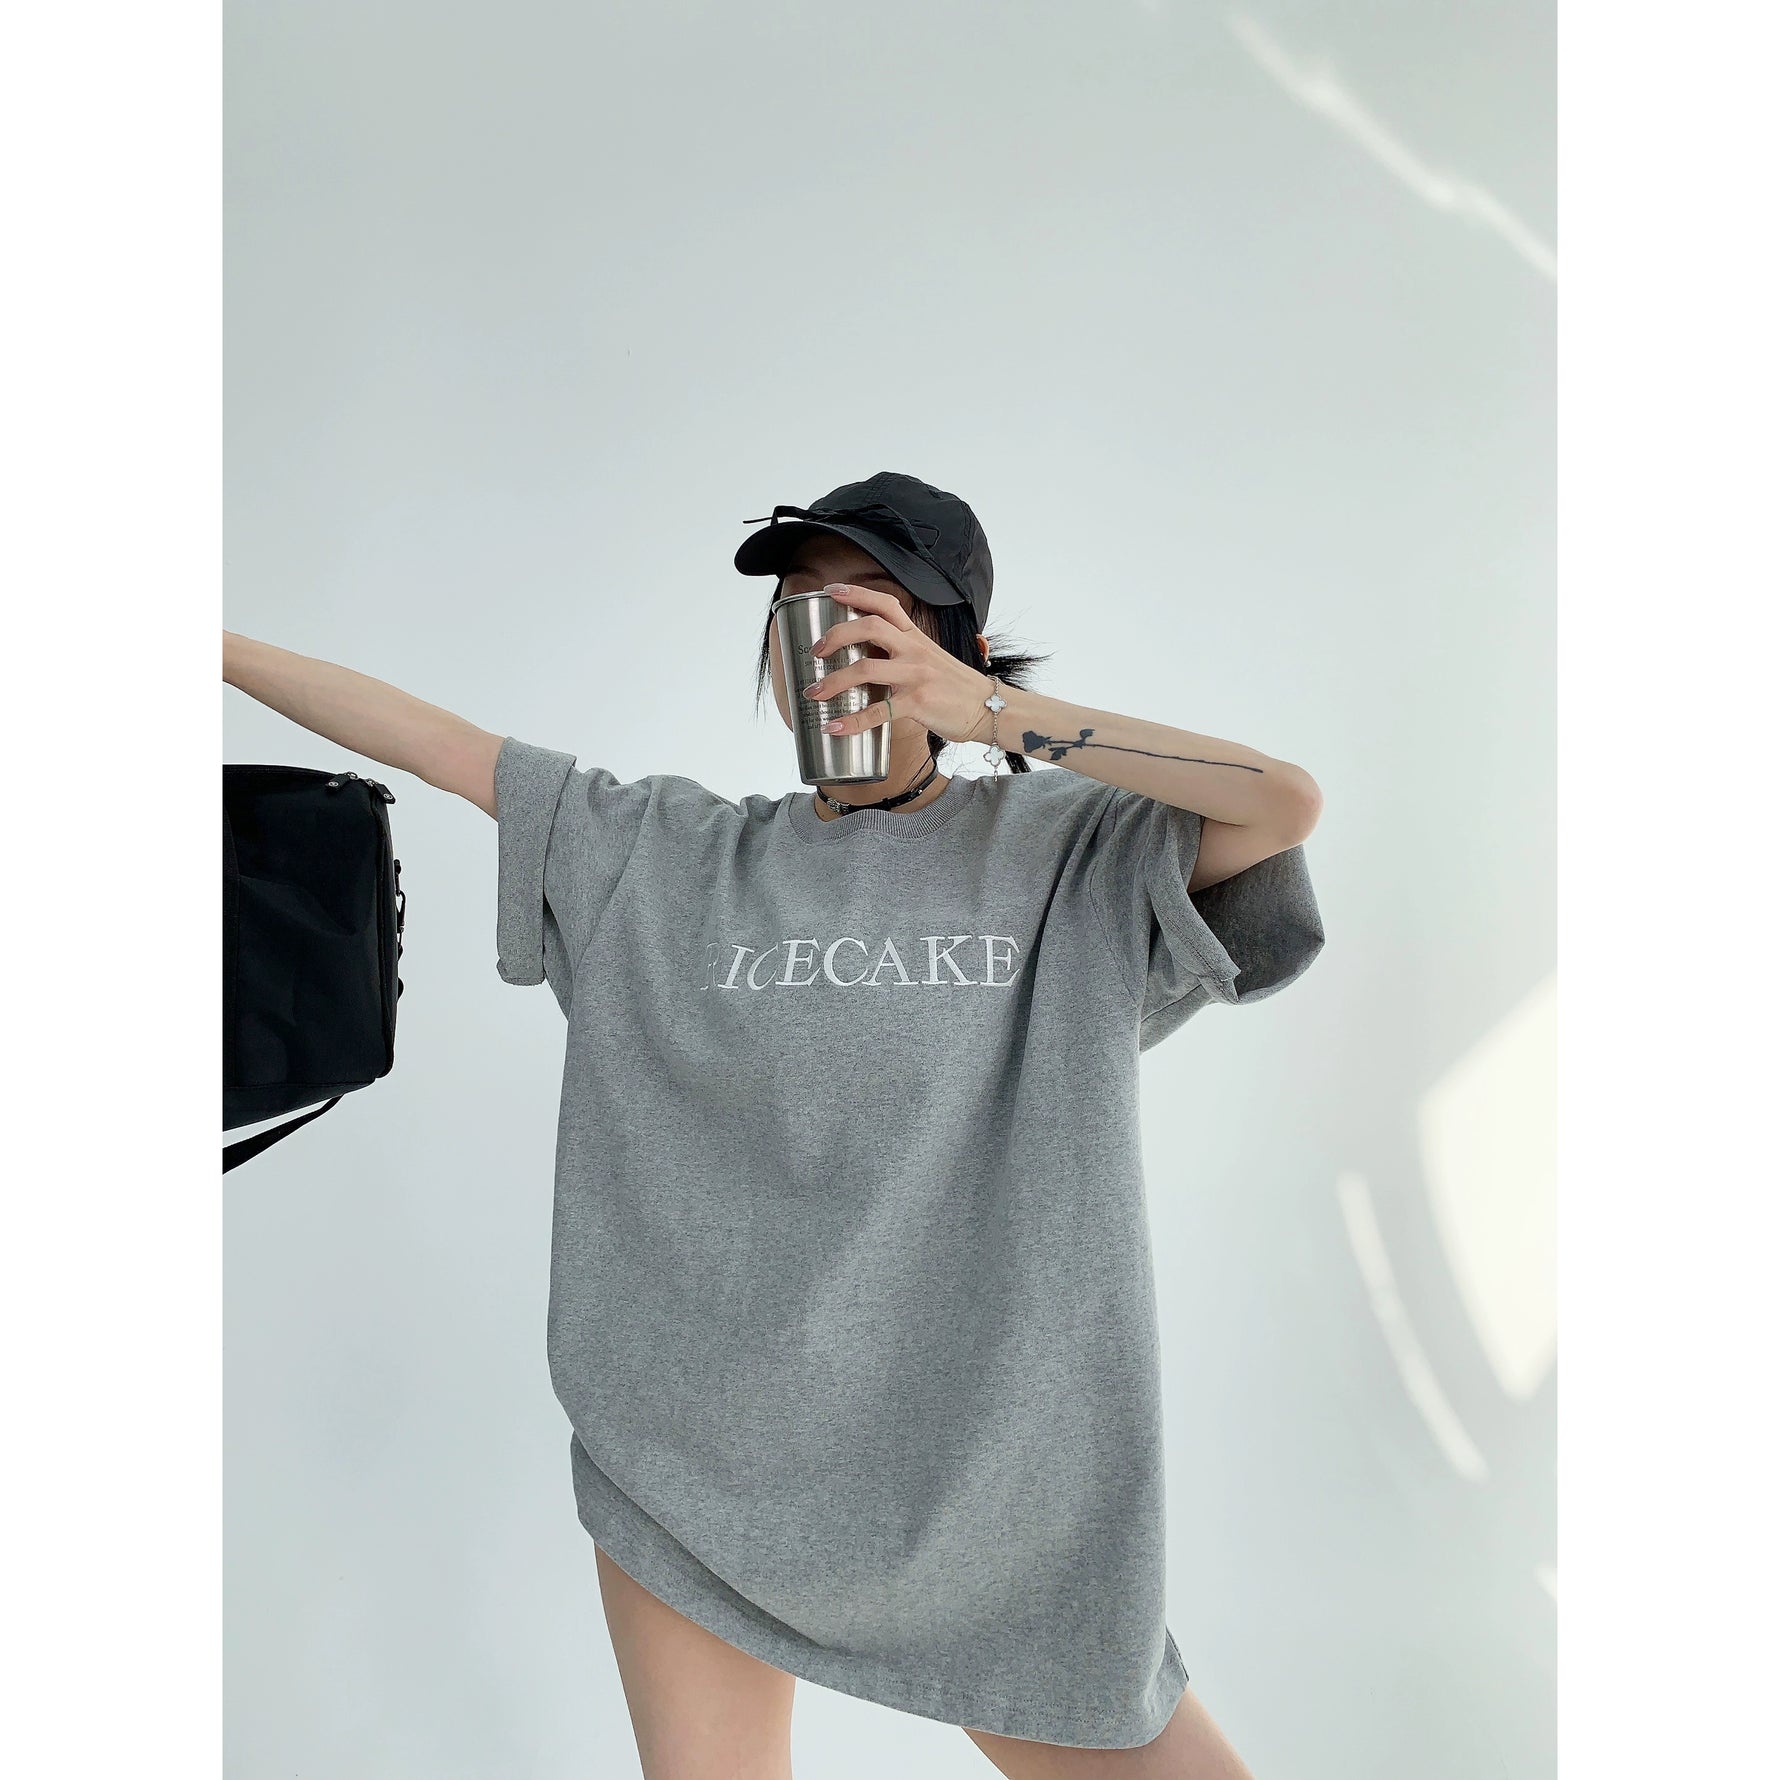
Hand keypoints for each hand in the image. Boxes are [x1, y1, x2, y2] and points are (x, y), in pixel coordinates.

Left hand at [800, 585, 993, 743]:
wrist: (991, 708)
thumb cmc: (958, 687)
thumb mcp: (933, 659)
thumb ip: (906, 653)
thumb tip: (873, 657)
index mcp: (916, 637)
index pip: (885, 604)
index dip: (856, 594)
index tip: (831, 592)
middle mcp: (915, 650)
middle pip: (869, 627)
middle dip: (836, 635)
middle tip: (816, 650)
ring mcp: (916, 676)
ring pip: (865, 669)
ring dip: (833, 681)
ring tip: (814, 692)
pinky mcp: (918, 703)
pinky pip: (877, 712)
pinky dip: (852, 721)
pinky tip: (834, 727)